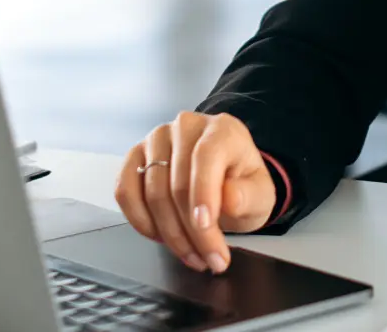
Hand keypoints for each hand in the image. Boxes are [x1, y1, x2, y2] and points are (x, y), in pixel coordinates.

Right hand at [112, 112, 275, 274]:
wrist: (226, 180)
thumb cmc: (242, 185)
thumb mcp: (261, 194)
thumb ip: (250, 196)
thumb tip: (230, 198)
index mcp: (221, 130)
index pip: (205, 157)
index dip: (203, 195)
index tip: (205, 228)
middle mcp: (184, 127)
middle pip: (177, 184)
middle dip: (191, 231)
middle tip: (209, 259)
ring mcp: (155, 140)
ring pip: (151, 193)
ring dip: (169, 234)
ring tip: (191, 254)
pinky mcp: (135, 157)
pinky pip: (125, 191)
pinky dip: (139, 220)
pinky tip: (160, 237)